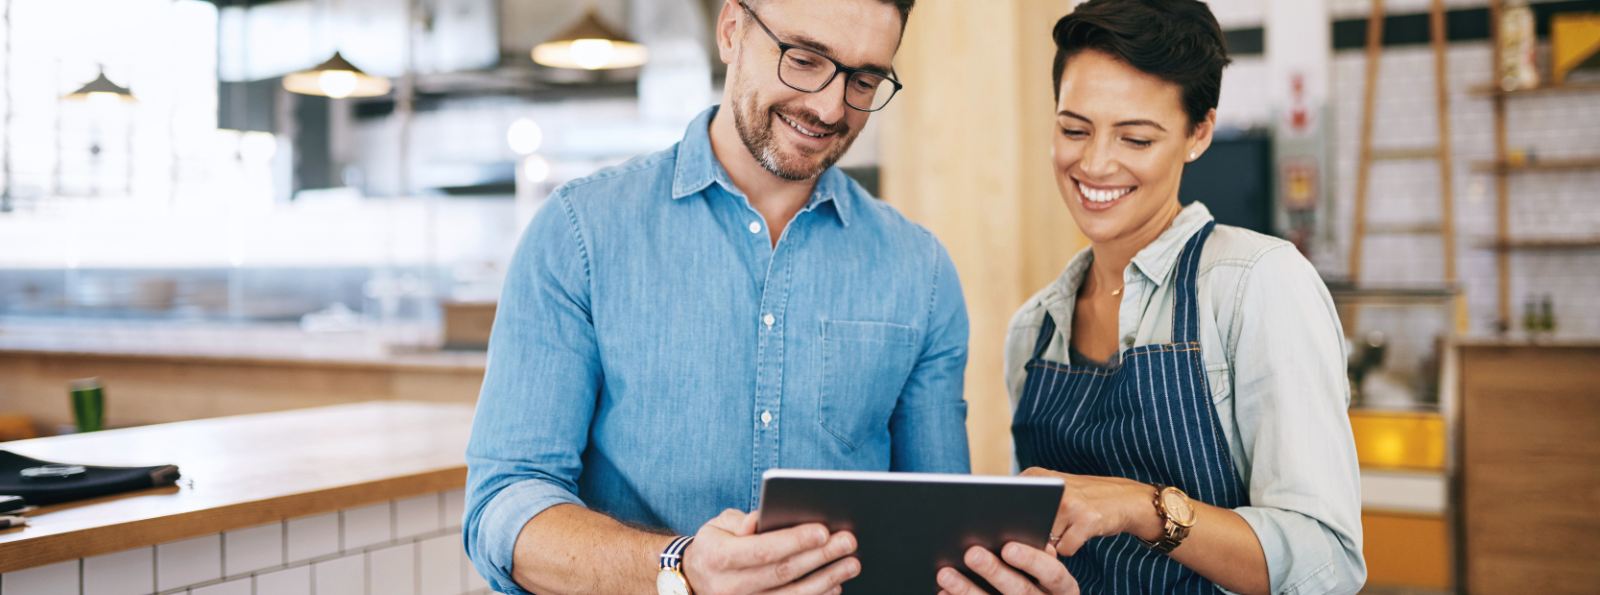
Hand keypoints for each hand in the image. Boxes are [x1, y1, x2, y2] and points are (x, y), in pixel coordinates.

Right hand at [681, 509, 859, 594]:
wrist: (694, 581)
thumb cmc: (715, 546)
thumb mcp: (719, 525)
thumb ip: (743, 521)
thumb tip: (763, 519)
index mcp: (718, 558)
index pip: (762, 550)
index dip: (794, 541)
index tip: (823, 530)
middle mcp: (730, 588)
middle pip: (783, 573)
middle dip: (820, 557)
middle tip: (848, 542)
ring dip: (827, 580)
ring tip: (851, 563)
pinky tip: (835, 585)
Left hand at [935, 543, 1078, 594]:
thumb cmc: (1039, 583)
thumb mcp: (1046, 573)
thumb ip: (1038, 556)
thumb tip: (1020, 536)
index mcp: (1063, 589)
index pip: (1053, 574)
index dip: (1031, 560)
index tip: (1008, 548)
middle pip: (1021, 590)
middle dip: (994, 572)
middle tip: (971, 553)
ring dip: (967, 591)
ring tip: (945, 574)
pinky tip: (944, 593)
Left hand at [1020, 467, 1161, 555]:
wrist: (1124, 498)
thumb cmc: (1080, 497)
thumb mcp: (1051, 488)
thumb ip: (1025, 501)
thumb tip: (1004, 530)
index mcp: (1035, 475)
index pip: (1007, 505)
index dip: (1013, 519)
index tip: (1019, 520)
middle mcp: (1051, 486)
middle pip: (1025, 525)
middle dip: (1033, 532)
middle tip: (1052, 523)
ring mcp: (1070, 503)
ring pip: (1044, 540)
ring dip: (1054, 541)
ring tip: (1068, 526)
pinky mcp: (1086, 521)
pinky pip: (1065, 549)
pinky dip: (1070, 547)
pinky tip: (1080, 533)